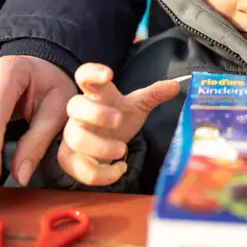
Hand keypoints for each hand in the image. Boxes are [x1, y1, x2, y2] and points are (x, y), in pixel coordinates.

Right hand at [57, 64, 181, 186]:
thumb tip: (175, 86)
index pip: (85, 76)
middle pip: (74, 106)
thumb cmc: (119, 120)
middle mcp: (79, 114)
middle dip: (96, 113)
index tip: (108, 74)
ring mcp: (72, 136)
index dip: (92, 72)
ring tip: (123, 150)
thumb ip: (154, 95)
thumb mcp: (137, 106)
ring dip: (100, 146)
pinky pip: (78, 168)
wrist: (106, 145)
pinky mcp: (71, 159)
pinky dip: (101, 174)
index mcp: (96, 95)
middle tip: (119, 121)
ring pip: (75, 139)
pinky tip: (120, 169)